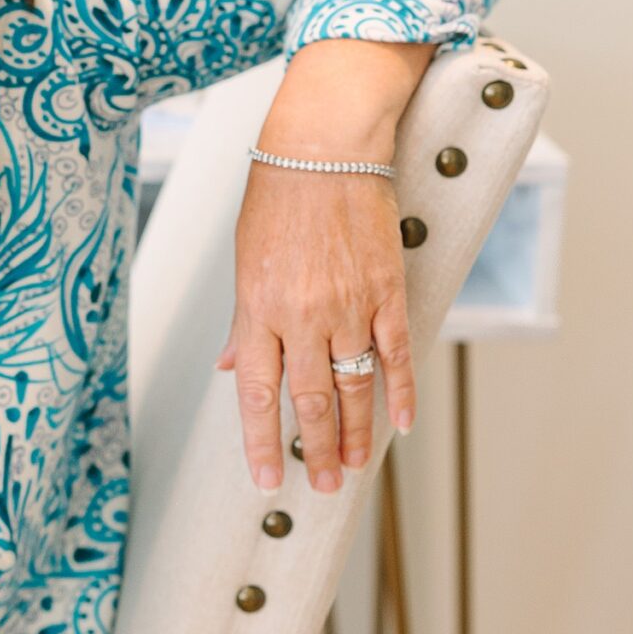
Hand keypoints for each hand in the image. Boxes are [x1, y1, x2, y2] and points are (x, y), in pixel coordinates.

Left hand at [214, 166, 416, 494]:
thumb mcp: (244, 262)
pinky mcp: (386, 291)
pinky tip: (399, 425)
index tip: (266, 479)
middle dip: (315, 450)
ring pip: (353, 386)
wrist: (324, 149)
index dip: (261, 443)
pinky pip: (395, 355)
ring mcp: (348, 306)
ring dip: (355, 434)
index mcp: (259, 310)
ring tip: (353, 468)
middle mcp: (302, 316)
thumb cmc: (277, 199)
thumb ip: (244, 324)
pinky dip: (399, 393)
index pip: (259, 394)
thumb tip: (233, 368)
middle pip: (309, 401)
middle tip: (321, 485)